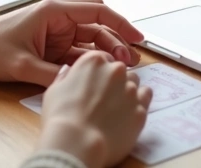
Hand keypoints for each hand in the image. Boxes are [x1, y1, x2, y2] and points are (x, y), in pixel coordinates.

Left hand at [0, 0, 143, 85]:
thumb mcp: (21, 65)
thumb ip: (51, 74)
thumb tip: (77, 83)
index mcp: (54, 11)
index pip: (96, 12)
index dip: (120, 24)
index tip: (137, 37)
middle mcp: (59, 17)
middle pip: (98, 23)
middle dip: (118, 39)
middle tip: (133, 59)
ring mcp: (58, 31)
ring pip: (92, 37)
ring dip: (107, 50)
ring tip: (123, 67)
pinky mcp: (54, 45)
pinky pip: (80, 50)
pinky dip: (93, 58)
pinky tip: (104, 70)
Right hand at [37, 51, 152, 167]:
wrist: (77, 141)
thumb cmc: (61, 116)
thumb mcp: (54, 90)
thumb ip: (65, 77)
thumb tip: (68, 71)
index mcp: (94, 61)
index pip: (102, 59)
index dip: (97, 73)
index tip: (93, 84)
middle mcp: (116, 70)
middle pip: (120, 70)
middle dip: (113, 82)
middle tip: (102, 100)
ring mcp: (131, 89)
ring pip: (135, 83)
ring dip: (127, 92)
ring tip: (115, 109)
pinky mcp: (142, 108)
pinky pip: (146, 98)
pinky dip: (138, 104)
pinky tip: (127, 114)